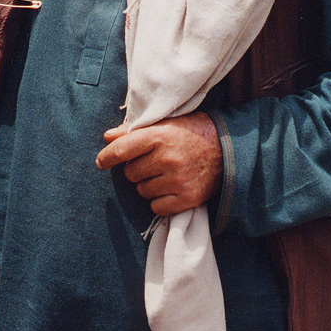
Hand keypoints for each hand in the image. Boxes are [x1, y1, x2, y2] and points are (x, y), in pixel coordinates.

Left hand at [96, 112, 222, 216]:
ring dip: (149, 185)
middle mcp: (167, 159)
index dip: (107, 156)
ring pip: (142, 191)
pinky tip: (171, 187)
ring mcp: (177, 180)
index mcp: (160, 136)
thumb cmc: (192, 132)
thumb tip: (107, 137)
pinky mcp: (187, 199)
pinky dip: (160, 201)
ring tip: (166, 173)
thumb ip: (134, 131)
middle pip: (131, 173)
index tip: (101, 162)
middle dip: (137, 169)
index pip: (122, 149)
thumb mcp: (166, 123)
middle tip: (154, 162)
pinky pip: (156, 207)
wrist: (229, 149)